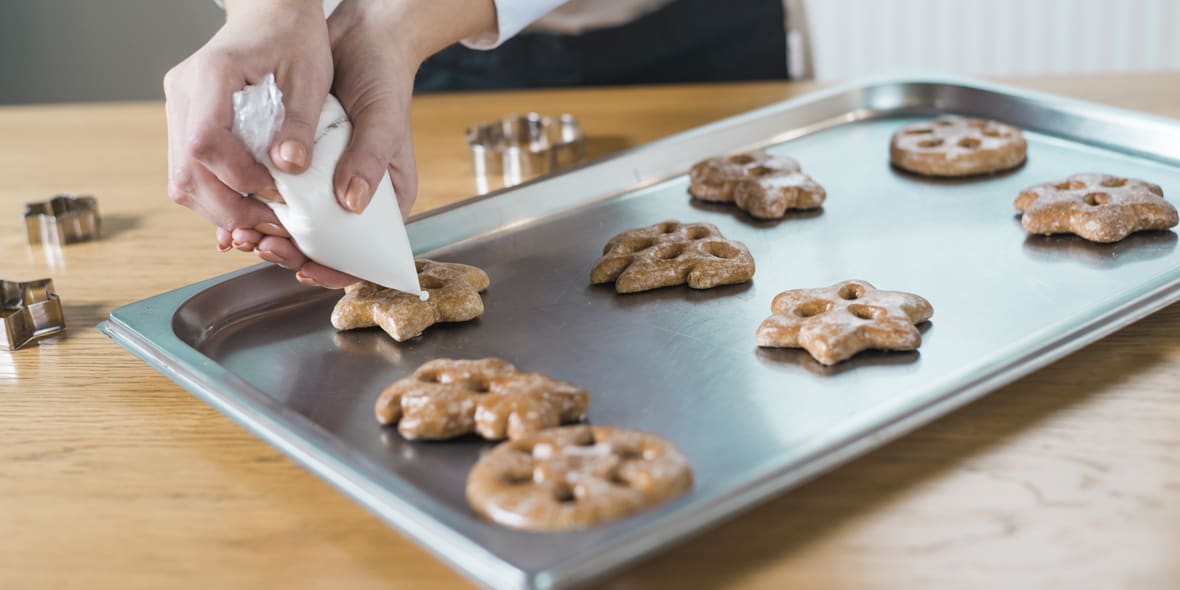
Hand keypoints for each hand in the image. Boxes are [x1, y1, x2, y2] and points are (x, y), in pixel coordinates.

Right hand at [164, 0, 331, 252]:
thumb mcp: (311, 75)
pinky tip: (251, 205)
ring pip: (181, 180)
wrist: (271, 13)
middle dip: (229, 210)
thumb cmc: (295, 37)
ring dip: (221, 210)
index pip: (205, 143)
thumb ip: (299, 122)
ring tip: (267, 219)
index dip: (239, 179)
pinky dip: (218, 196)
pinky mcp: (186, 122)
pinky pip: (190, 172)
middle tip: (275, 225)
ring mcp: (178, 108)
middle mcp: (183, 93)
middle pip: (185, 173)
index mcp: (212, 74)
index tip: (278, 194)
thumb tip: (289, 170)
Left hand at [253, 0, 425, 287]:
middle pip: (322, 247)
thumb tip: (353, 202)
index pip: (363, 253)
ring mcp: (326, 185)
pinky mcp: (301, 169)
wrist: (361, 42)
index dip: (335, 271)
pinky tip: (233, 213)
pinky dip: (255, 207)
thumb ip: (369, 162)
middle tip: (258, 244)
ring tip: (239, 234)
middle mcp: (354, 199)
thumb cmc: (385, 81)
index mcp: (386, 201)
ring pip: (296, 228)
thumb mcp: (384, 121)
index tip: (305, 269)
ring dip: (266, 234)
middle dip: (288, 252)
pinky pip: (278, 198)